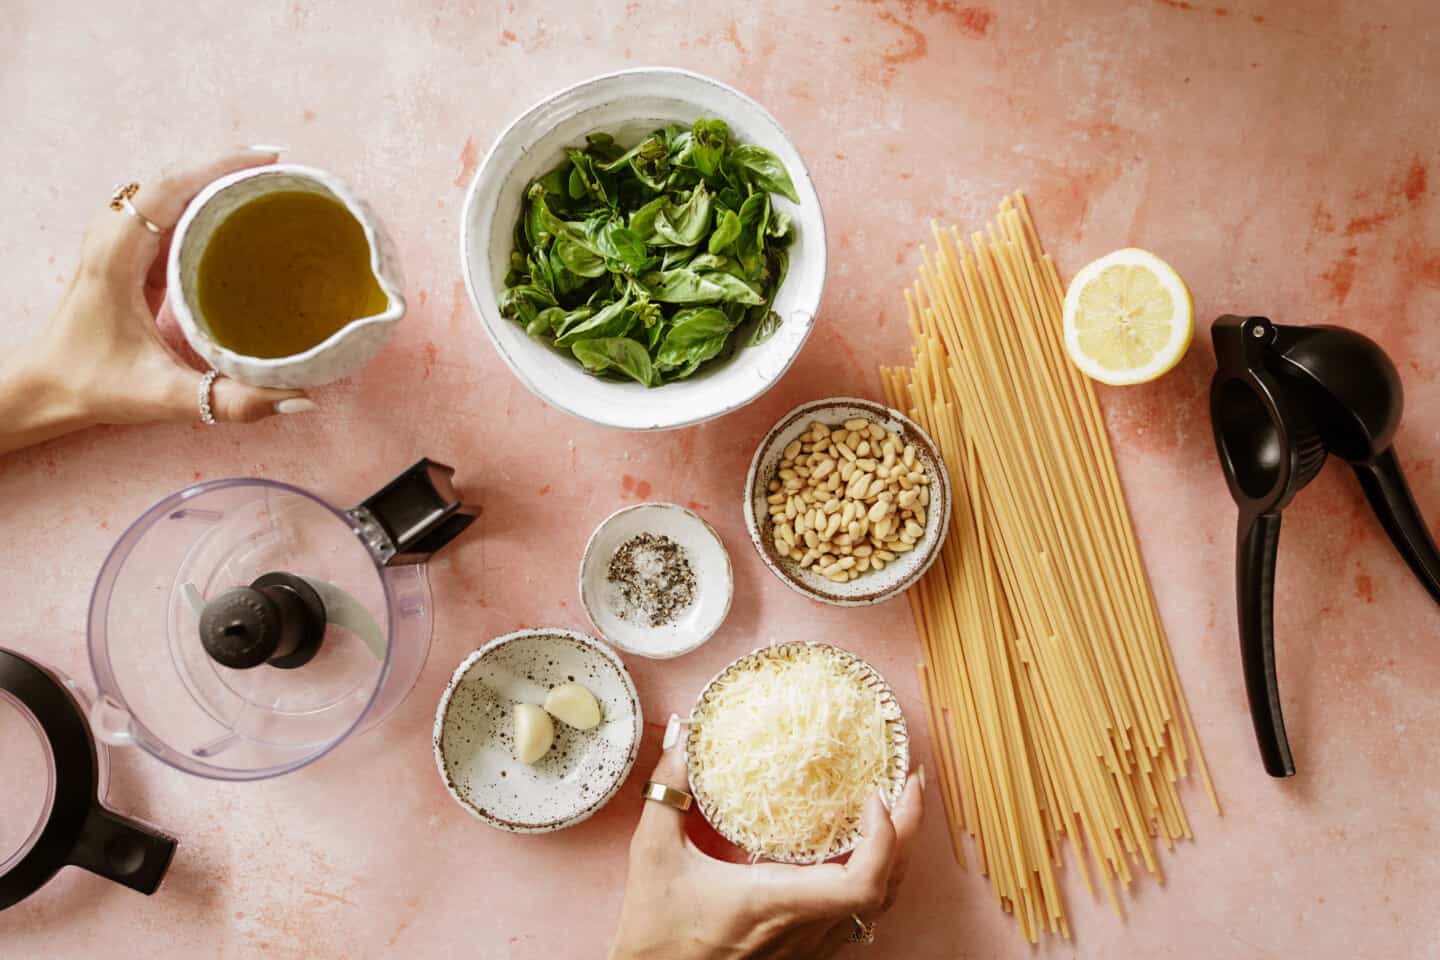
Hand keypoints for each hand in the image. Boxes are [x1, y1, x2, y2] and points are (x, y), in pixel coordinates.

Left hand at [0, 149, 313, 455]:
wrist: (45, 388)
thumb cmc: (93, 385)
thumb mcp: (163, 395)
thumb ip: (229, 401)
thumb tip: (300, 397)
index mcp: (118, 255)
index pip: (171, 188)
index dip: (220, 166)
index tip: (270, 160)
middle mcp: (115, 236)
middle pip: (174, 178)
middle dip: (227, 167)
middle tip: (281, 174)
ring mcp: (119, 242)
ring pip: (169, 191)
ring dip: (214, 181)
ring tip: (264, 186)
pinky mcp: (128, 255)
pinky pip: (167, 212)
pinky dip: (202, 204)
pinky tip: (234, 217)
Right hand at [608, 717, 923, 959]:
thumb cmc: (654, 932)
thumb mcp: (652, 855)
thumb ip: (667, 794)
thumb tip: (680, 737)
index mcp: (775, 901)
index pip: (861, 881)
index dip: (885, 837)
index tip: (875, 793)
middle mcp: (803, 928)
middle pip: (886, 886)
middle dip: (909, 829)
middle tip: (909, 778)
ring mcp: (809, 945)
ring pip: (880, 904)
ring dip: (898, 852)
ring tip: (898, 804)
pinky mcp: (805, 951)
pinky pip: (860, 915)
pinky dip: (877, 874)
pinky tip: (866, 846)